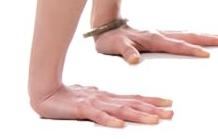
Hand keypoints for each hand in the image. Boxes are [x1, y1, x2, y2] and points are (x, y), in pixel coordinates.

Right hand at [30, 83, 174, 125]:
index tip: (169, 103)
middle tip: (170, 113)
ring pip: (122, 110)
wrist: (47, 91)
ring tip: (154, 120)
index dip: (153, 101)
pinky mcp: (82, 109)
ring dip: (139, 116)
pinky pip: (98, 117)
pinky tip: (120, 125)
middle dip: (154, 109)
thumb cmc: (69, 96)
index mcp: (110, 97)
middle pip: (134, 104)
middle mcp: (107, 99)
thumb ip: (105, 102)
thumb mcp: (92, 99)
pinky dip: (110, 121)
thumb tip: (116, 104)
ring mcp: (95, 103)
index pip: (136, 98)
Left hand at [94, 25, 217, 64]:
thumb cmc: (110, 39)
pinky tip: (199, 38)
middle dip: (208, 39)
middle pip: (189, 36)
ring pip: (187, 33)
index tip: (207, 55)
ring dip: (204, 36)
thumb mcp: (115, 47)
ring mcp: (161, 32)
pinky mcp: (159, 34)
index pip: (177, 46)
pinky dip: (194, 36)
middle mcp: (160, 34)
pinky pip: (181, 34)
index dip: (192, 50)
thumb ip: (126, 53)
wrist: (106, 25)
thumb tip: (135, 61)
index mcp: (153, 39)